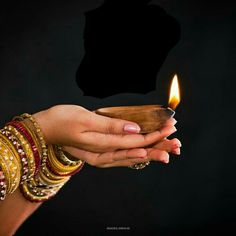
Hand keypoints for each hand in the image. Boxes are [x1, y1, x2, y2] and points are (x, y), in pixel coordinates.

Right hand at [33, 105, 179, 167]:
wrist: (46, 128)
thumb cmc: (63, 120)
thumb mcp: (85, 119)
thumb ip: (110, 126)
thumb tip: (134, 129)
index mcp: (100, 147)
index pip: (134, 142)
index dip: (153, 136)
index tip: (170, 128)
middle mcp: (103, 155)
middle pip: (136, 152)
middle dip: (158, 147)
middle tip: (177, 144)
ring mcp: (102, 155)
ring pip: (132, 155)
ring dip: (150, 152)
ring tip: (168, 149)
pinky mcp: (101, 151)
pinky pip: (123, 155)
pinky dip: (137, 153)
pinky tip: (146, 153)